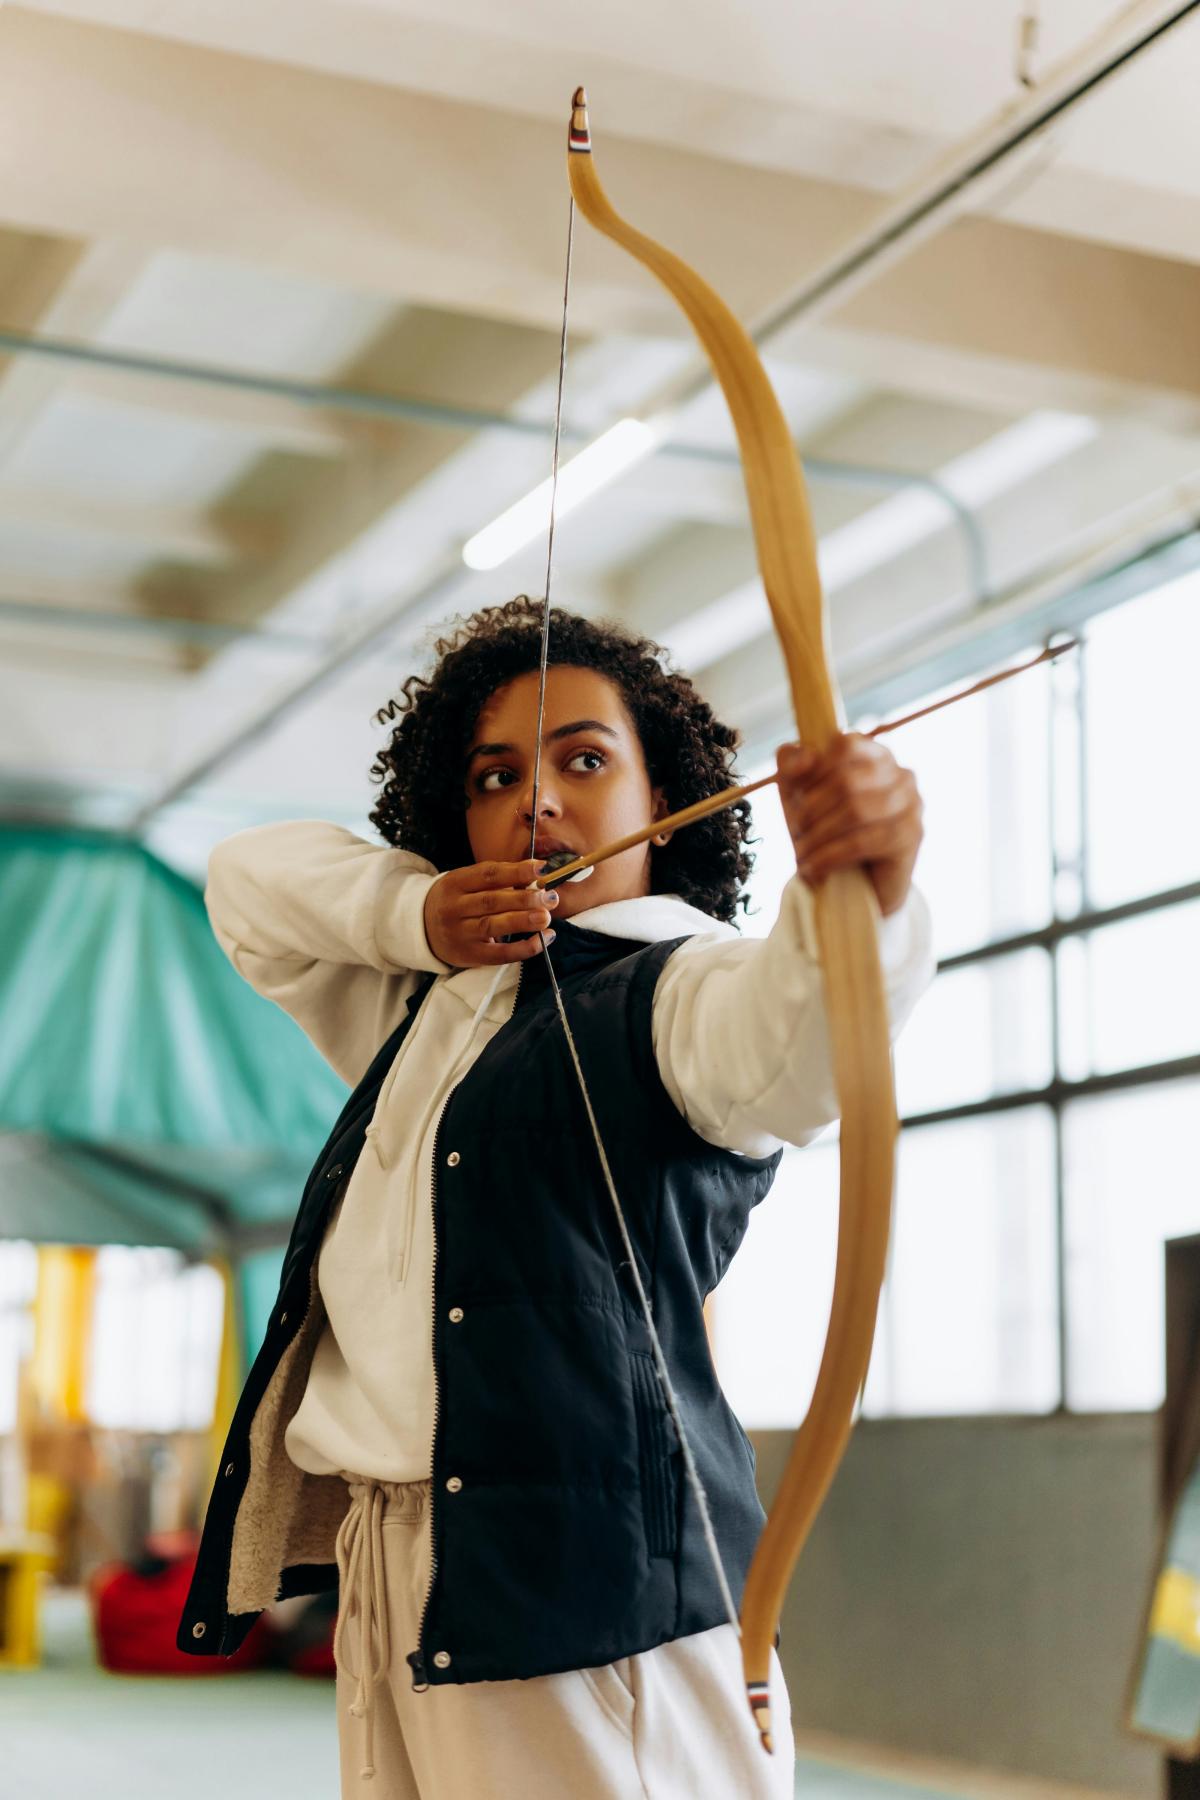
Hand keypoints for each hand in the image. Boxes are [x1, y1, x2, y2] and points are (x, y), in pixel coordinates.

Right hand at [423, 859, 559, 966]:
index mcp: (456, 882)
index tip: (542, 869)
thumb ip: (498, 880)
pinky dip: (523, 949)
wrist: (422, 929)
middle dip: (524, 899)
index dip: (516, 871)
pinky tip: (542, 940)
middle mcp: (454, 907)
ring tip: (546, 917)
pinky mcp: (469, 955)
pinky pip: (498, 954)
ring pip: (493, 926)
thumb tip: (537, 877)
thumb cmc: (457, 901)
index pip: (488, 874)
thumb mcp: (467, 883)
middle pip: (492, 901)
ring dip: (523, 921)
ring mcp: (460, 933)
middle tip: (550, 897)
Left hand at [777, 735, 922, 916]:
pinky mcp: (911, 836)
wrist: (856, 887)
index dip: (813, 770)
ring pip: (856, 811)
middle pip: (846, 781)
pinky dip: (830, 856)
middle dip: (810, 809)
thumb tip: (805, 755)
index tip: (794, 796)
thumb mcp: (800, 797)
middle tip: (794, 831)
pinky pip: (864, 841)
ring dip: (818, 836)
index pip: (845, 744)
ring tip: (801, 853)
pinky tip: (813, 868)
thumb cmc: (827, 832)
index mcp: (875, 754)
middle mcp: (901, 774)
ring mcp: (911, 804)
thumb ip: (792, 767)